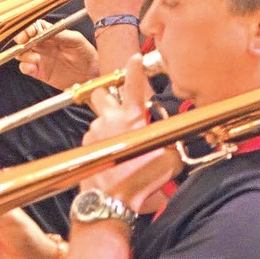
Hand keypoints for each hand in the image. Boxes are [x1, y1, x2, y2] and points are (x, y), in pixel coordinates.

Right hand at [14, 20, 98, 89]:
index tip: (30, 32)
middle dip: (21, 39)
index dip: (28, 28)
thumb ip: (61, 34)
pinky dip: (25, 66)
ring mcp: (40, 59)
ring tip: (36, 58)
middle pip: (24, 39)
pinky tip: (33, 67)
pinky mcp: (40, 72)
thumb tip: (45, 30)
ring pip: (22, 53)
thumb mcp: (76, 40)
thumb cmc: (87, 54)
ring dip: (24, 54)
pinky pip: (25, 68)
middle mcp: (43, 46)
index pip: (34, 28)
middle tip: (24, 42)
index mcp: (51, 35)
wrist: (92, 74)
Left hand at [82, 54, 183, 212]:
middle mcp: (109, 119)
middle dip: (109, 95)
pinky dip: (103, 142)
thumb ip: (171, 146)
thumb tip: (173, 147)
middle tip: (119, 105)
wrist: (111, 201)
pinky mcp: (86, 145)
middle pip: (102, 93)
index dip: (135, 68)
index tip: (135, 58)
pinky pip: (94, 136)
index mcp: (131, 117)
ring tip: (122, 143)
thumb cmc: (139, 181)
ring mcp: (94, 131)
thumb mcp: (169, 162)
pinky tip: (113, 156)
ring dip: (108, 124)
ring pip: (99, 117)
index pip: (134, 84)